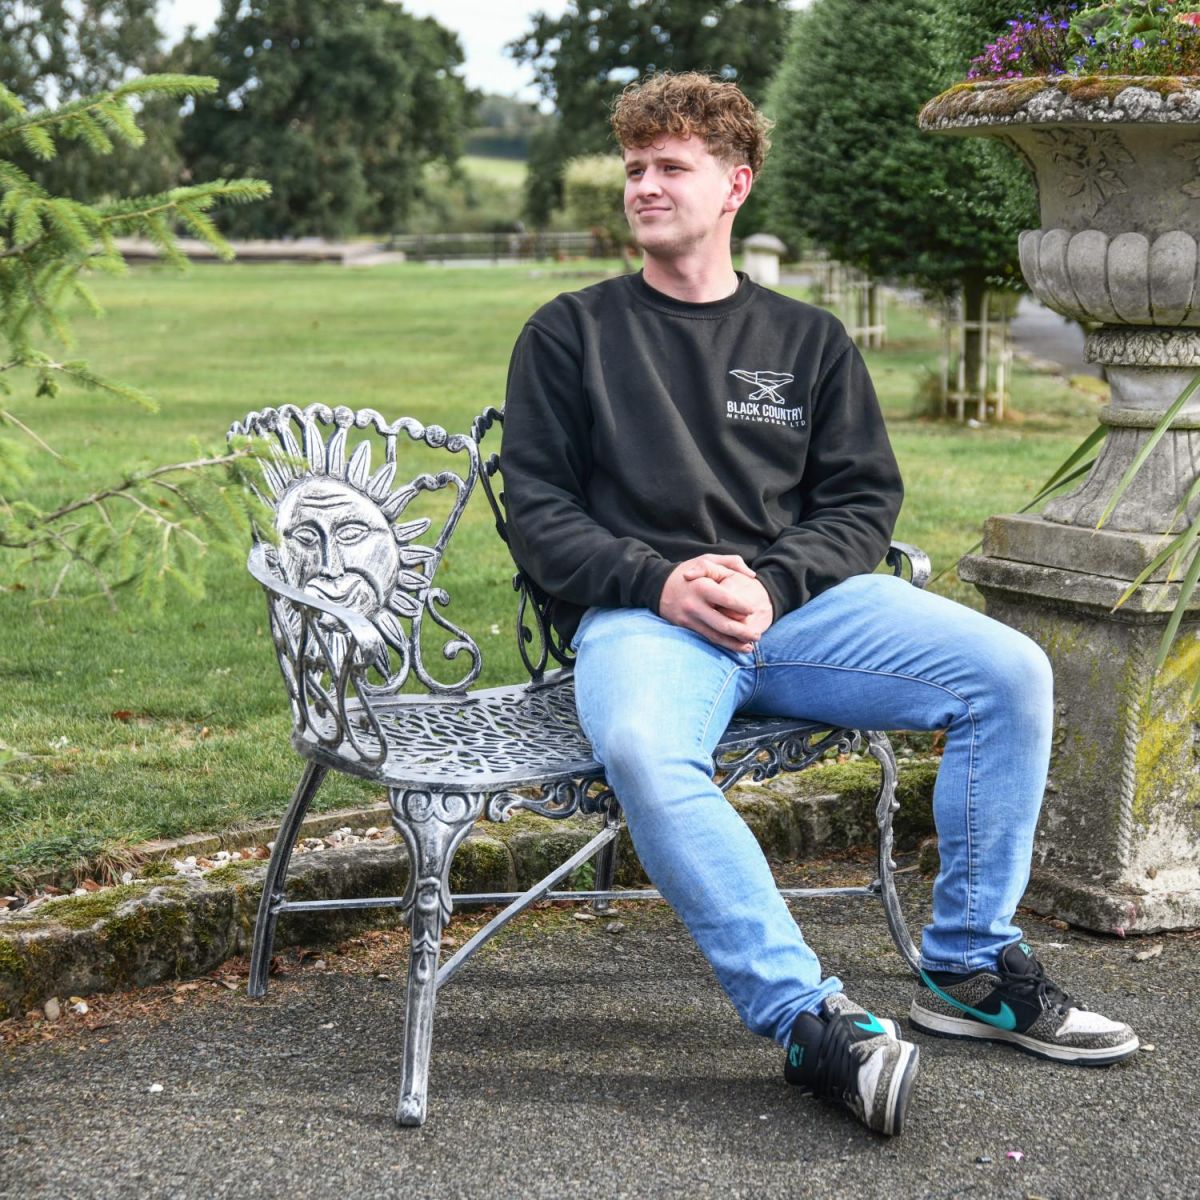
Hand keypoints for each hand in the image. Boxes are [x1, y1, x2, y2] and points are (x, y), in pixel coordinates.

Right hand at [659, 554, 773, 652]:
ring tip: (750, 647)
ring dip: (734, 643)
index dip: (743, 607)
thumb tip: (752, 575)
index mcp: (702, 586)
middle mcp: (694, 605)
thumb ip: (732, 562)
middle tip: (757, 635)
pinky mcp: (685, 627)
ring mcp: (688, 618)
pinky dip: (723, 644)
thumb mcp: (708, 560)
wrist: (657, 585)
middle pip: (723, 624)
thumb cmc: (688, 572)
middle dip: (743, 632)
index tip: (753, 610)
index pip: (727, 600)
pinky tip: (736, 647)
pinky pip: (707, 638)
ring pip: (716, 636)